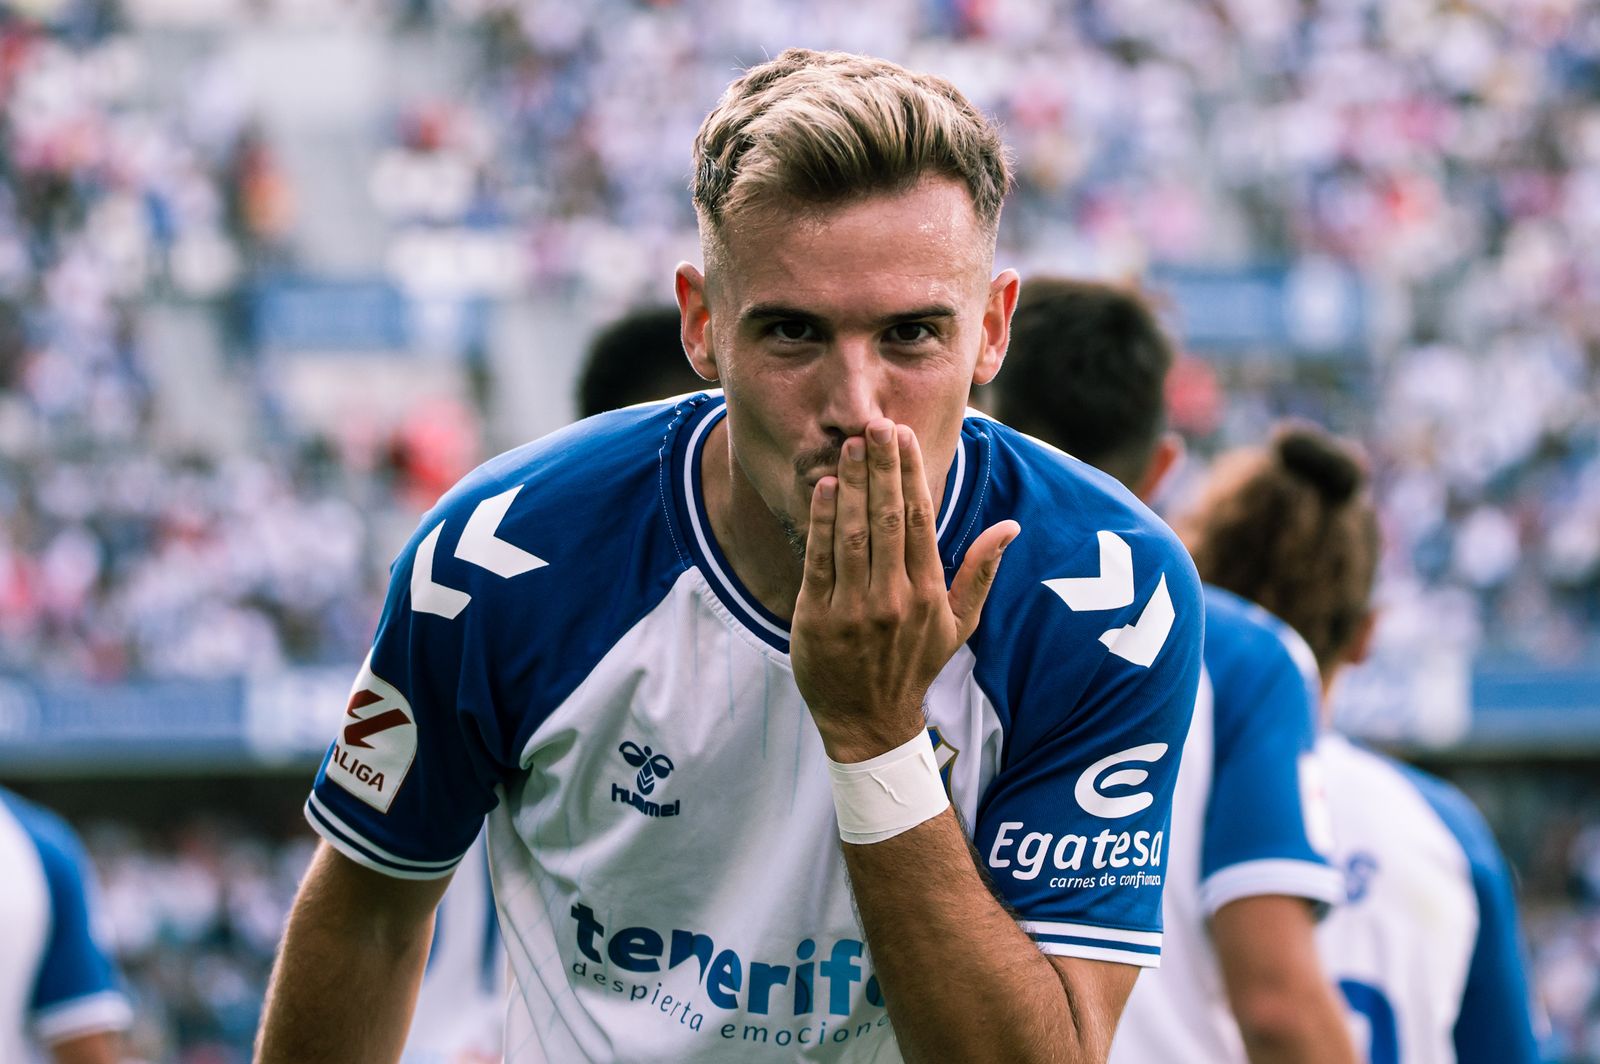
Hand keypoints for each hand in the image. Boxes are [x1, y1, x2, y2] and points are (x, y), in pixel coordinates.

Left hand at [790, 419, 1019, 761]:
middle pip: (889, 518)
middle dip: (882, 468)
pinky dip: (822, 523)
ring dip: (851, 486)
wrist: (869, 721)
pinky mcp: (818, 617)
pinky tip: (823, 489)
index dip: (912, 475)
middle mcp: (894, 596)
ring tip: (849, 445)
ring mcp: (854, 607)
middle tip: (876, 424)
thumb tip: (1011, 527)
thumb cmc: (914, 664)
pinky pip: (820, 561)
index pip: (921, 520)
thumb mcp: (959, 624)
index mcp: (928, 592)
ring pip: (855, 534)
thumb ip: (981, 572)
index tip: (905, 436)